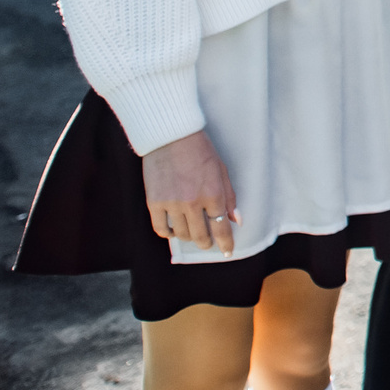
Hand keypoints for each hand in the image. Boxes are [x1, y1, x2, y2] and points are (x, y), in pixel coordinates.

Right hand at [143, 130, 237, 255]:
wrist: (171, 137)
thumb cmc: (200, 151)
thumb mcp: (222, 171)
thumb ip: (229, 197)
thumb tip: (236, 220)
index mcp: (213, 194)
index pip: (221, 228)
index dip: (225, 243)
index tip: (227, 251)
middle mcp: (192, 203)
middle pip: (200, 236)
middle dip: (206, 244)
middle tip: (208, 244)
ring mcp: (172, 204)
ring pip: (181, 234)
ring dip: (188, 237)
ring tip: (191, 232)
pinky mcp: (154, 202)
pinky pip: (161, 228)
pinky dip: (168, 233)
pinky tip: (173, 230)